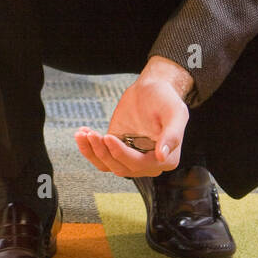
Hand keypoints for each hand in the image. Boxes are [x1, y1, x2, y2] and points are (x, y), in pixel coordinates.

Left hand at [74, 57, 190, 177]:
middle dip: (103, 152)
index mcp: (166, 160)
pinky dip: (89, 150)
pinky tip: (82, 133)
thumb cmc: (166, 99)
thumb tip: (162, 157)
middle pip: (121, 167)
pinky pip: (101, 157)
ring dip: (93, 152)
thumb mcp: (176, 112)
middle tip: (90, 134)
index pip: (139, 164)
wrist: (152, 90)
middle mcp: (149, 164)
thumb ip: (173, 135)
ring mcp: (131, 158)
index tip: (107, 137)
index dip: (121, 153)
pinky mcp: (116, 150)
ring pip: (108, 165)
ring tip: (83, 133)